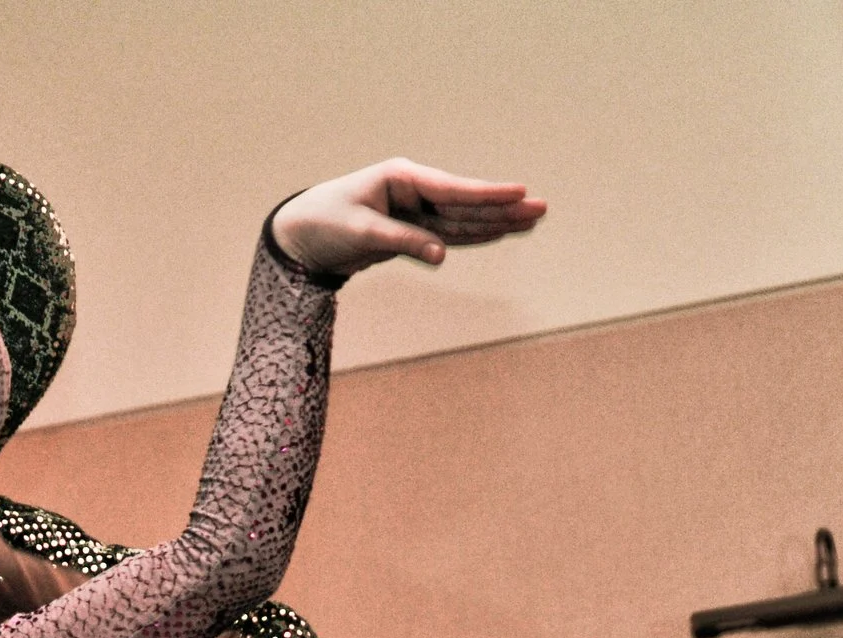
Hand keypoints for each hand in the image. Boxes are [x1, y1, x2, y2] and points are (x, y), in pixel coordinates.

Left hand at [270, 158, 544, 277]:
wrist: (301, 235)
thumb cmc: (324, 224)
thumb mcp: (360, 232)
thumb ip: (402, 242)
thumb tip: (441, 255)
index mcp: (401, 178)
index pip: (451, 188)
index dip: (486, 195)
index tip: (519, 193)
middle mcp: (413, 191)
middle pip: (464, 203)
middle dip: (501, 208)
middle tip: (541, 209)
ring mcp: (414, 210)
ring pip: (461, 220)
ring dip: (495, 223)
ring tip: (531, 221)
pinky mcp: (411, 231)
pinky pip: (448, 234)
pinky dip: (473, 236)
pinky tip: (500, 234)